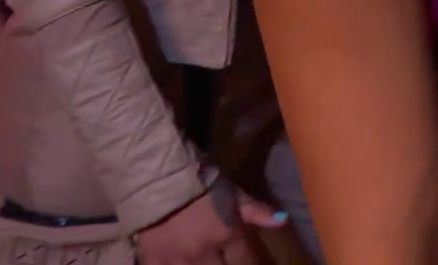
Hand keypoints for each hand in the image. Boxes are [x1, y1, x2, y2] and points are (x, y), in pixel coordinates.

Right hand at [135, 178, 288, 264]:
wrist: (158, 181)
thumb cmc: (203, 187)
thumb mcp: (234, 195)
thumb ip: (257, 211)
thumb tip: (283, 220)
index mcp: (227, 236)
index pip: (247, 263)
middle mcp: (204, 254)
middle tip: (229, 261)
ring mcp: (177, 261)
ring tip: (207, 262)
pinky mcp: (154, 262)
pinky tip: (182, 264)